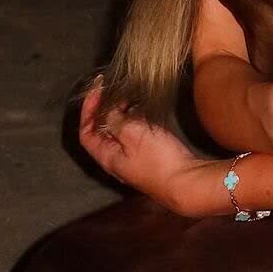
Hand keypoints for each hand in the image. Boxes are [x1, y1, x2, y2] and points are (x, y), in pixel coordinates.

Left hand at [79, 79, 206, 215]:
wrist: (186, 182)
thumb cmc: (158, 160)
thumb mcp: (133, 134)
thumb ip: (115, 120)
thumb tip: (108, 111)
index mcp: (107, 157)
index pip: (86, 132)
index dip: (88, 110)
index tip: (97, 90)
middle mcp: (117, 159)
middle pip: (101, 131)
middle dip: (104, 109)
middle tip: (113, 90)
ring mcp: (133, 158)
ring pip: (119, 132)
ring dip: (120, 113)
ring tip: (128, 96)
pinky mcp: (148, 155)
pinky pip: (135, 134)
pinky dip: (134, 119)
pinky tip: (143, 110)